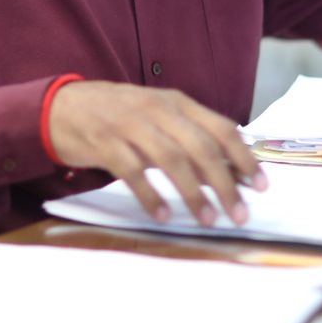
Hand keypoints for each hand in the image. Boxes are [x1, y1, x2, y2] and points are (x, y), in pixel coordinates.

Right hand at [47, 80, 265, 225]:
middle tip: (239, 214)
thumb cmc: (117, 115)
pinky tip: (162, 216)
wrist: (61, 106)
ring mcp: (130, 124)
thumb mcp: (157, 118)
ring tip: (207, 220)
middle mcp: (157, 110)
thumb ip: (190, 138)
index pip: (222, 128)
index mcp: (176, 102)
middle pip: (202, 147)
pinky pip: (133, 172)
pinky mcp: (105, 143)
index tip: (260, 186)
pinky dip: (151, 196)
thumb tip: (231, 171)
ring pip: (172, 160)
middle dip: (225, 184)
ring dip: (193, 194)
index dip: (244, 158)